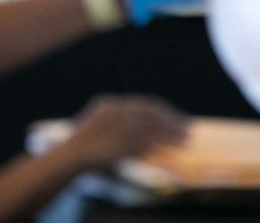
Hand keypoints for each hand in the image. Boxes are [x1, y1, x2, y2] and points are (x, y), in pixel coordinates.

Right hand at [65, 95, 187, 169]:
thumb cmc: (80, 145)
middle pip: (151, 112)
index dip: (159, 110)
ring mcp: (122, 127)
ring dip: (173, 129)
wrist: (71, 155)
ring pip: (155, 125)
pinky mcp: (127, 142)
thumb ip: (109, 120)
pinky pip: (152, 140)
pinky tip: (179, 143)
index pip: (141, 104)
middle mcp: (118, 112)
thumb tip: (125, 123)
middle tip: (186, 123)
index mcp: (109, 105)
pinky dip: (167, 140)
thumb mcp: (93, 125)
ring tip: (188, 134)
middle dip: (170, 117)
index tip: (171, 115)